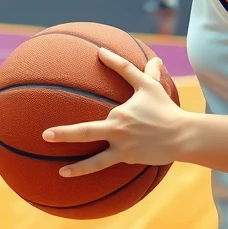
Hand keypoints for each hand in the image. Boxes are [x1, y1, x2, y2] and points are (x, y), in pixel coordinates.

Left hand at [43, 48, 184, 175]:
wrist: (183, 135)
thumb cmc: (164, 107)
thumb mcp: (148, 84)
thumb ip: (125, 67)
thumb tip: (105, 50)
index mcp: (119, 113)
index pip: (93, 108)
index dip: (81, 102)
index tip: (60, 102)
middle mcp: (118, 131)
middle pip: (86, 133)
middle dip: (64, 135)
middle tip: (45, 136)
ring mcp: (124, 149)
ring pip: (97, 161)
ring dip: (78, 168)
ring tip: (61, 172)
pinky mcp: (130, 160)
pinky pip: (110, 166)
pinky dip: (97, 171)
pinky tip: (86, 178)